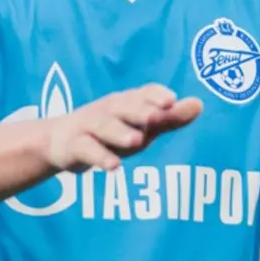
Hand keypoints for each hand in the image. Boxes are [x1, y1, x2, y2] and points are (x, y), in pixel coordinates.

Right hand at [44, 85, 202, 172]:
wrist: (59, 141)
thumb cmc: (111, 132)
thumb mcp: (140, 126)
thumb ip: (169, 118)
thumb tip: (199, 104)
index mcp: (127, 101)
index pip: (143, 93)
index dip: (155, 95)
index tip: (171, 100)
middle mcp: (109, 109)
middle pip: (124, 106)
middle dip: (140, 110)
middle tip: (157, 117)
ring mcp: (90, 125)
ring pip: (105, 126)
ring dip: (120, 132)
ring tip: (136, 141)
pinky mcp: (74, 145)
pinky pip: (87, 149)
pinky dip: (100, 156)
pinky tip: (113, 167)